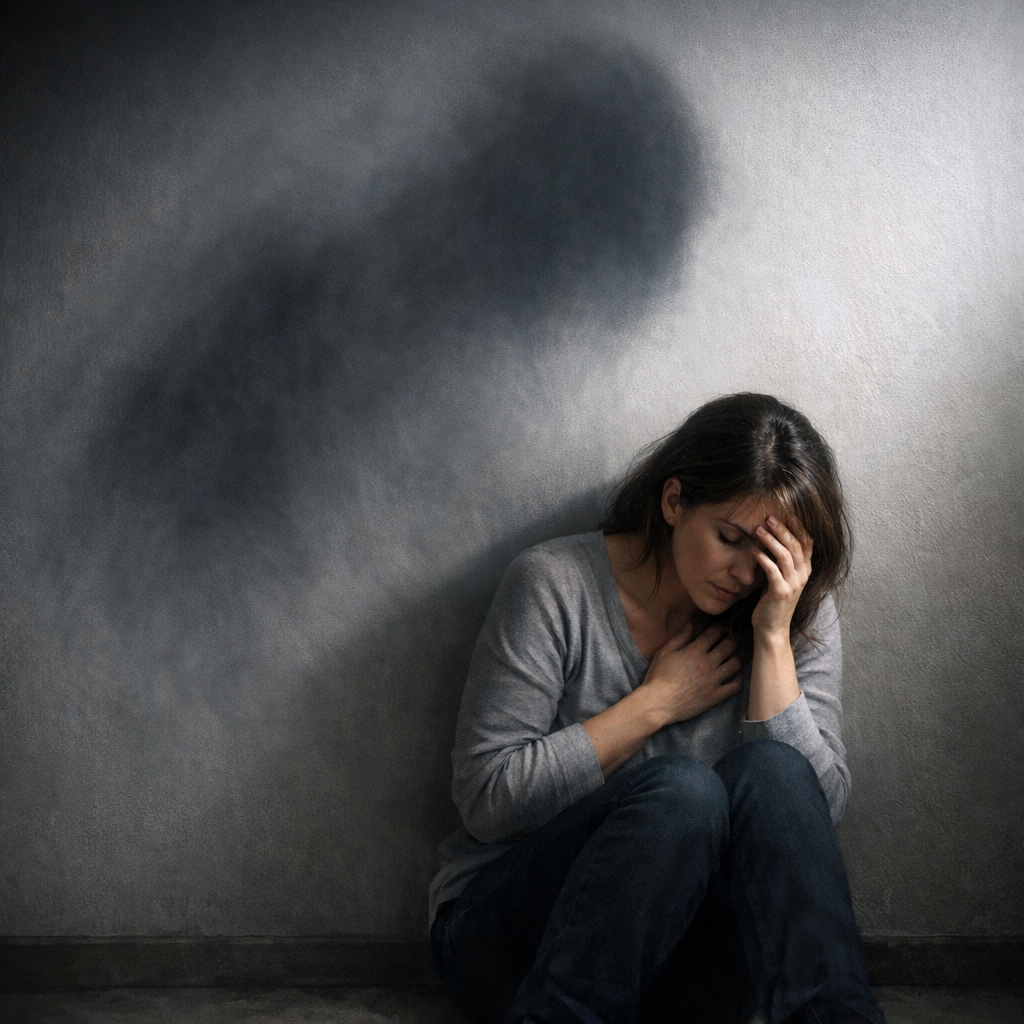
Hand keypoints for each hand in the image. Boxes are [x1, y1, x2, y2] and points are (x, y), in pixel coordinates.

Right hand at [641, 622, 741, 725]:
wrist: (658, 704)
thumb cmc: (657, 678)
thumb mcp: (663, 653)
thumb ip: (679, 638)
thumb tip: (690, 624)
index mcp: (694, 651)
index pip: (714, 633)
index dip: (721, 627)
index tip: (723, 627)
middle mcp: (707, 664)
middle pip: (729, 646)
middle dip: (731, 640)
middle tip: (730, 641)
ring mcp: (713, 680)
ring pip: (735, 664)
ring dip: (735, 658)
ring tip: (732, 657)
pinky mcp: (716, 696)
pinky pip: (736, 686)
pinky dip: (738, 679)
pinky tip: (735, 676)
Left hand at [750, 515, 812, 638]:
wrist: (772, 628)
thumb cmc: (773, 601)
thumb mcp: (781, 577)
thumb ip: (782, 561)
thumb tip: (774, 537)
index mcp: (804, 570)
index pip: (806, 543)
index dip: (797, 526)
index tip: (785, 512)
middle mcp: (802, 575)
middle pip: (795, 545)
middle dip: (782, 529)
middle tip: (769, 517)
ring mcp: (793, 584)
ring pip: (785, 555)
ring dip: (771, 540)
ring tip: (759, 529)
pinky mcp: (781, 592)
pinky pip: (773, 571)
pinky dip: (763, 558)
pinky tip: (753, 549)